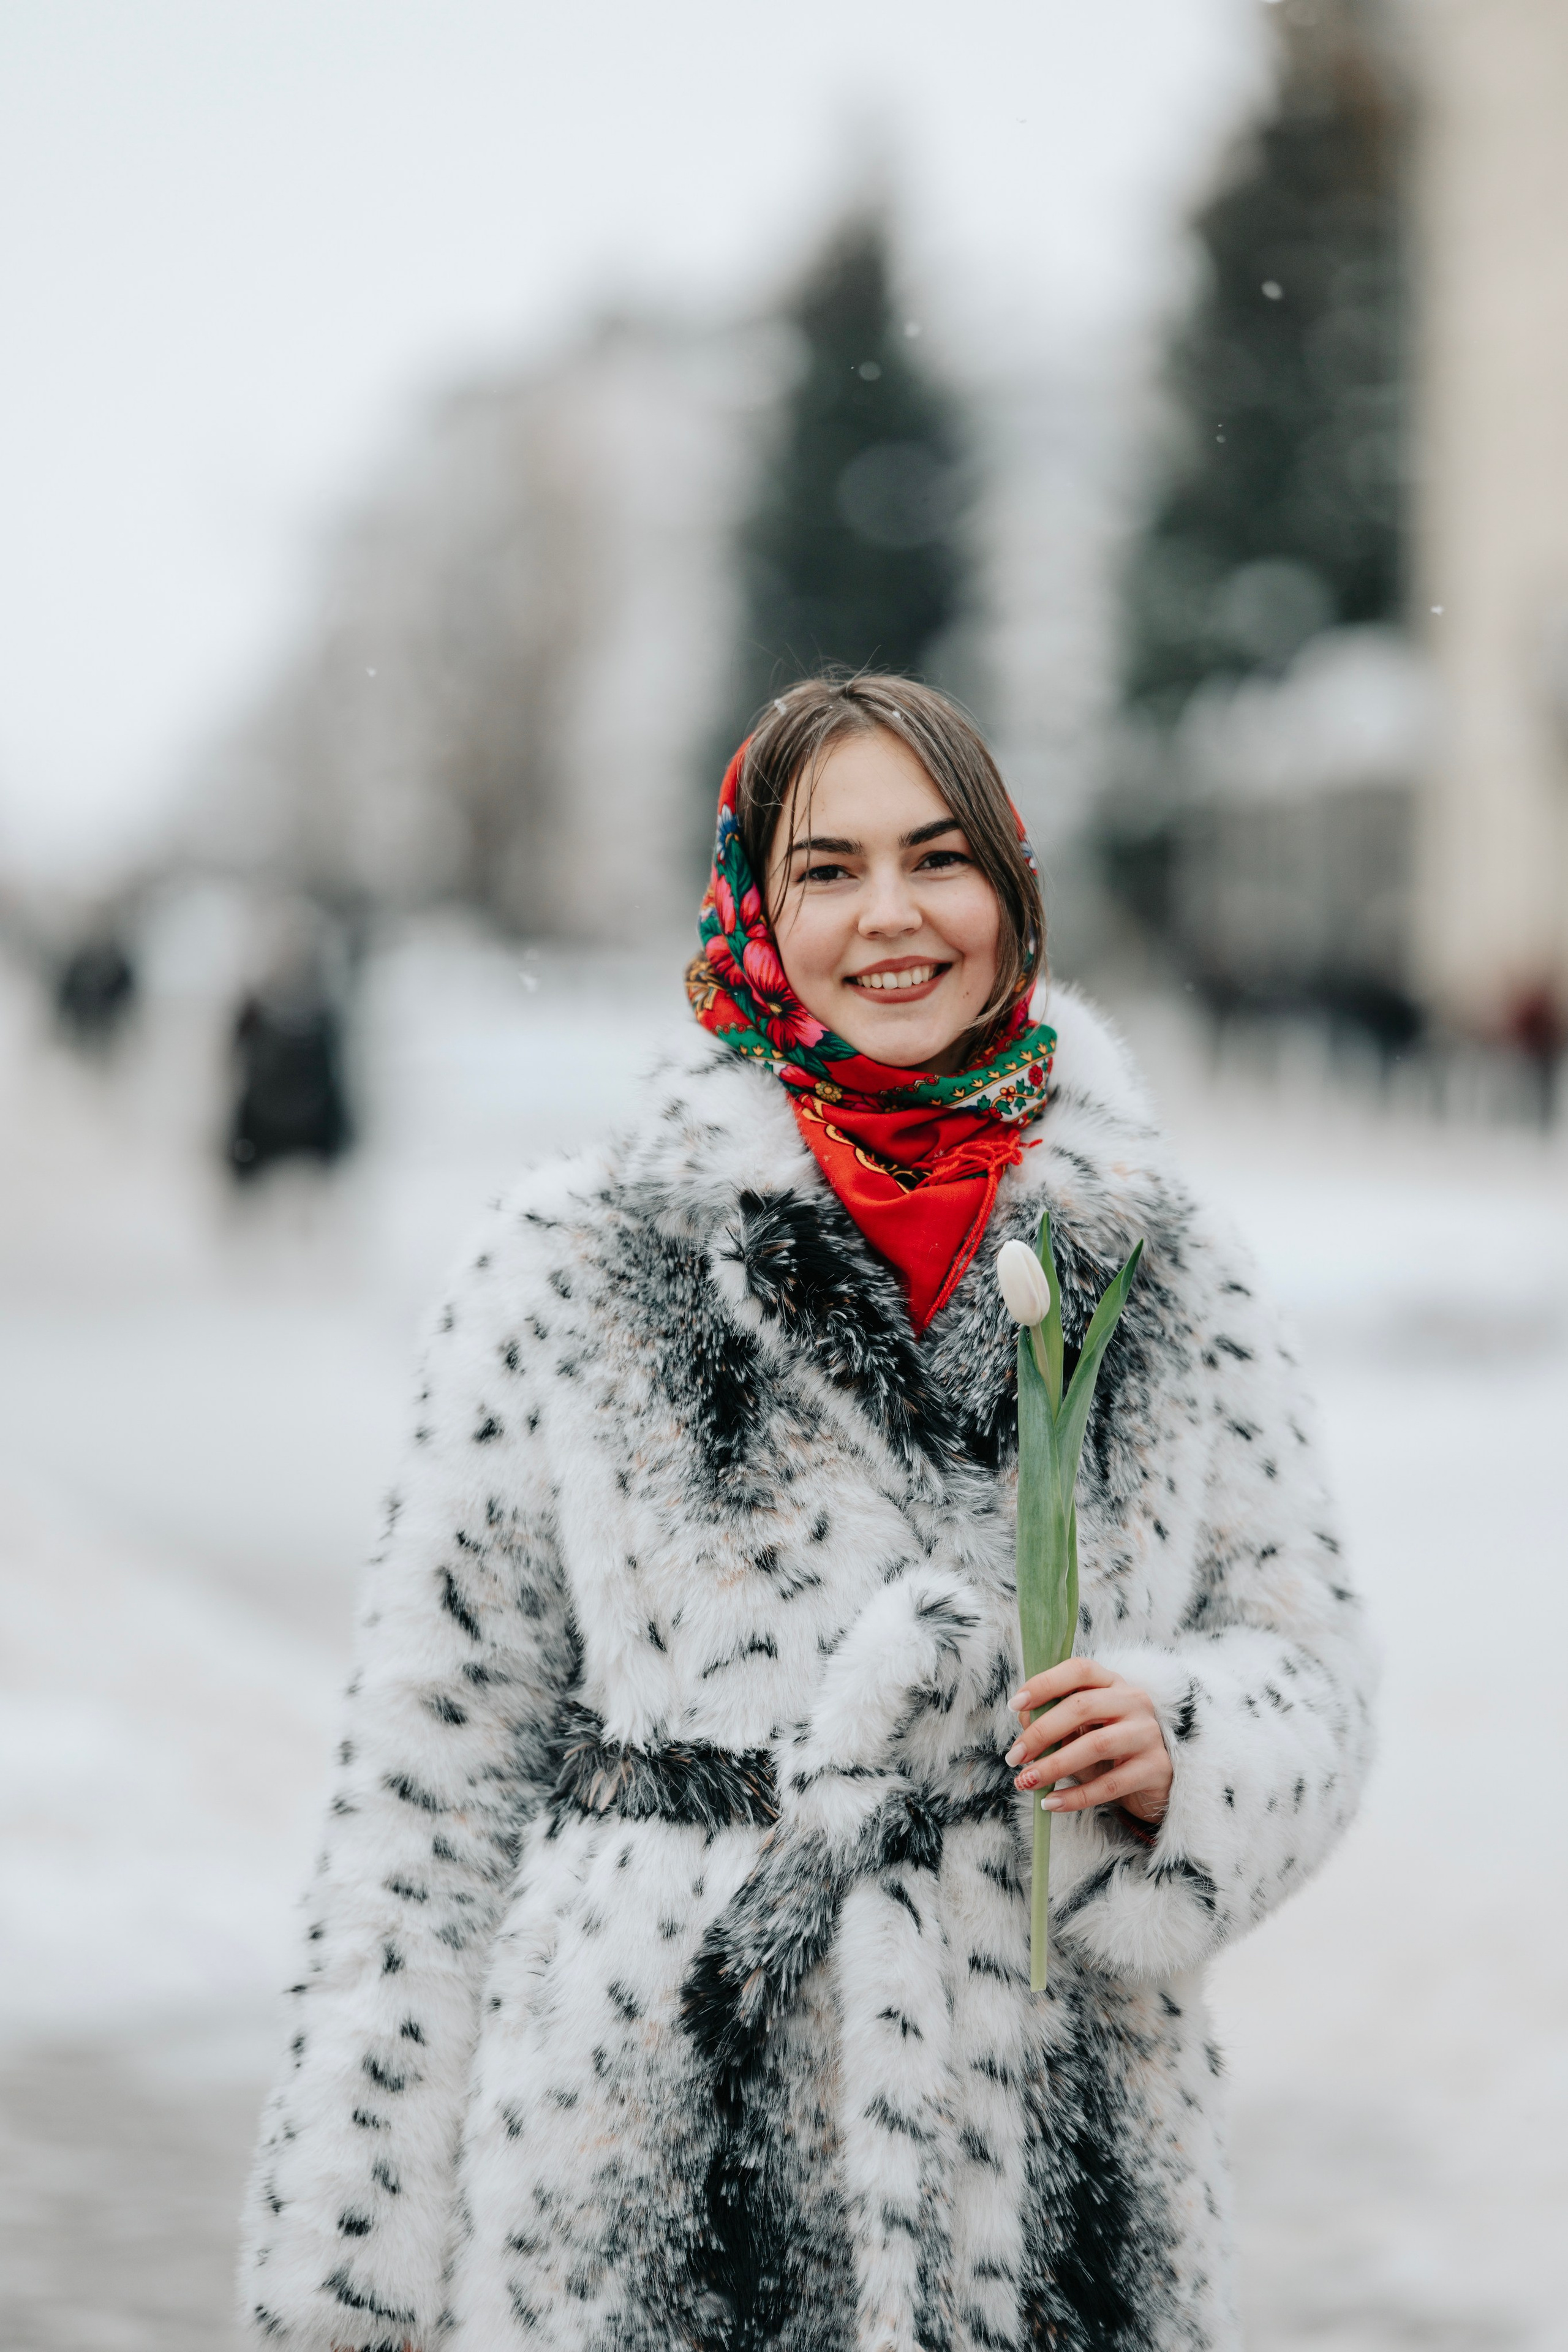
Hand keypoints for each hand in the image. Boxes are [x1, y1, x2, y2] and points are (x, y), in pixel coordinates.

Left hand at [1004, 1657, 1172, 1826]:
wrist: (1155, 1780)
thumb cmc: (1109, 1749)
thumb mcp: (1080, 1729)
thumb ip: (1053, 1719)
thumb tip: (1024, 1718)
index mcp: (1112, 1683)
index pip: (1079, 1670)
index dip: (1045, 1683)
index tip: (1015, 1705)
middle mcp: (1133, 1701)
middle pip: (1082, 1707)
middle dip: (1041, 1732)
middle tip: (1014, 1756)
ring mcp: (1147, 1733)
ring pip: (1095, 1745)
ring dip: (1054, 1765)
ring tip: (1026, 1781)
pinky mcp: (1154, 1768)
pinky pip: (1110, 1784)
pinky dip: (1076, 1796)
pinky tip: (1051, 1803)